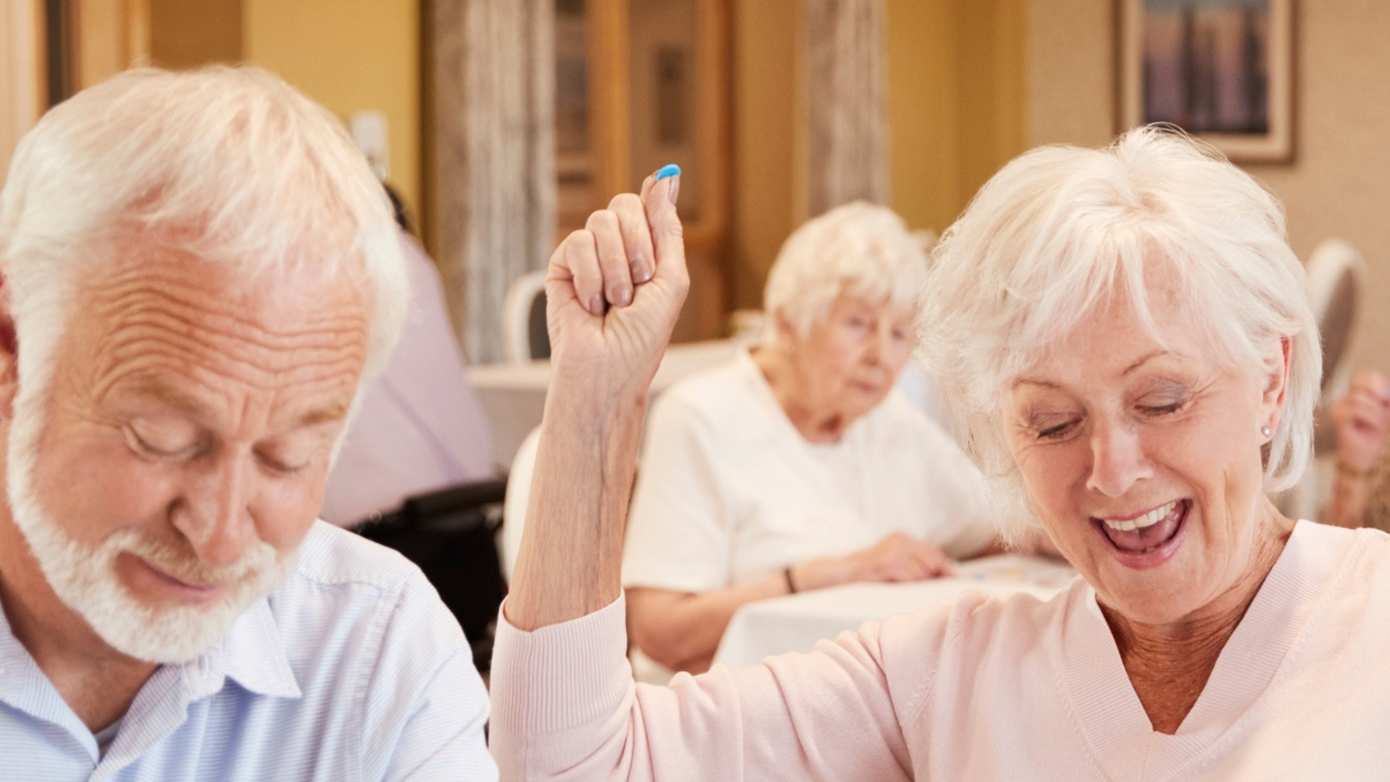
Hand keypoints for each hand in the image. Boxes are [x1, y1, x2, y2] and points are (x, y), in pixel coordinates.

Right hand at [545, 170, 688, 413]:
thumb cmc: (643, 336)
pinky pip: (578, 242)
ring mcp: (588, 256)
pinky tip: (590, 305)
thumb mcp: (670, 279)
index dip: (654, 198)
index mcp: (647, 251)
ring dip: (616, 266)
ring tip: (615, 302)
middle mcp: (617, 249)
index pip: (649, 206)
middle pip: (625, 204)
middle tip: (641, 281)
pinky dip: (591, 276)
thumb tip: (666, 174)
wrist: (608, 370)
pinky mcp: (561, 267)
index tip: (663, 178)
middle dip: (639, 243)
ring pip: (602, 220)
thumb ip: (667, 228)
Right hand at [795, 532, 954, 589]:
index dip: (944, 567)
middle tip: (937, 587)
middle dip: (935, 575)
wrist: (841, 571)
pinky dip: (909, 583)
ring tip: (908, 587)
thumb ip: (915, 563)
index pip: (932, 552)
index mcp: (902, 538)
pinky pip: (908, 575)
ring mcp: (891, 551)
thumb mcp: (893, 560)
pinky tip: (902, 586)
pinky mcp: (884, 563)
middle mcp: (899, 540)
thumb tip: (945, 573)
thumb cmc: (870, 571)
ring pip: (921, 569)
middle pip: (932, 559)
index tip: (954, 578)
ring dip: (920, 581)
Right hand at [1330, 369, 1389, 473]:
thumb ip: (1386, 396)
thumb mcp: (1387, 411)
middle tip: (1383, 417)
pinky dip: (1368, 419)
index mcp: (1361, 395)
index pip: (1365, 376)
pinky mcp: (1337, 419)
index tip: (1386, 400)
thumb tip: (1381, 392)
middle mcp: (1347, 399)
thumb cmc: (1380, 436)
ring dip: (1375, 414)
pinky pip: (1352, 410)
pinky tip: (1369, 429)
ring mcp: (1340, 408)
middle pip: (1360, 384)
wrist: (1371, 460)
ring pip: (1357, 398)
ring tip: (1377, 427)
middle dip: (1378, 400)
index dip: (1378, 384)